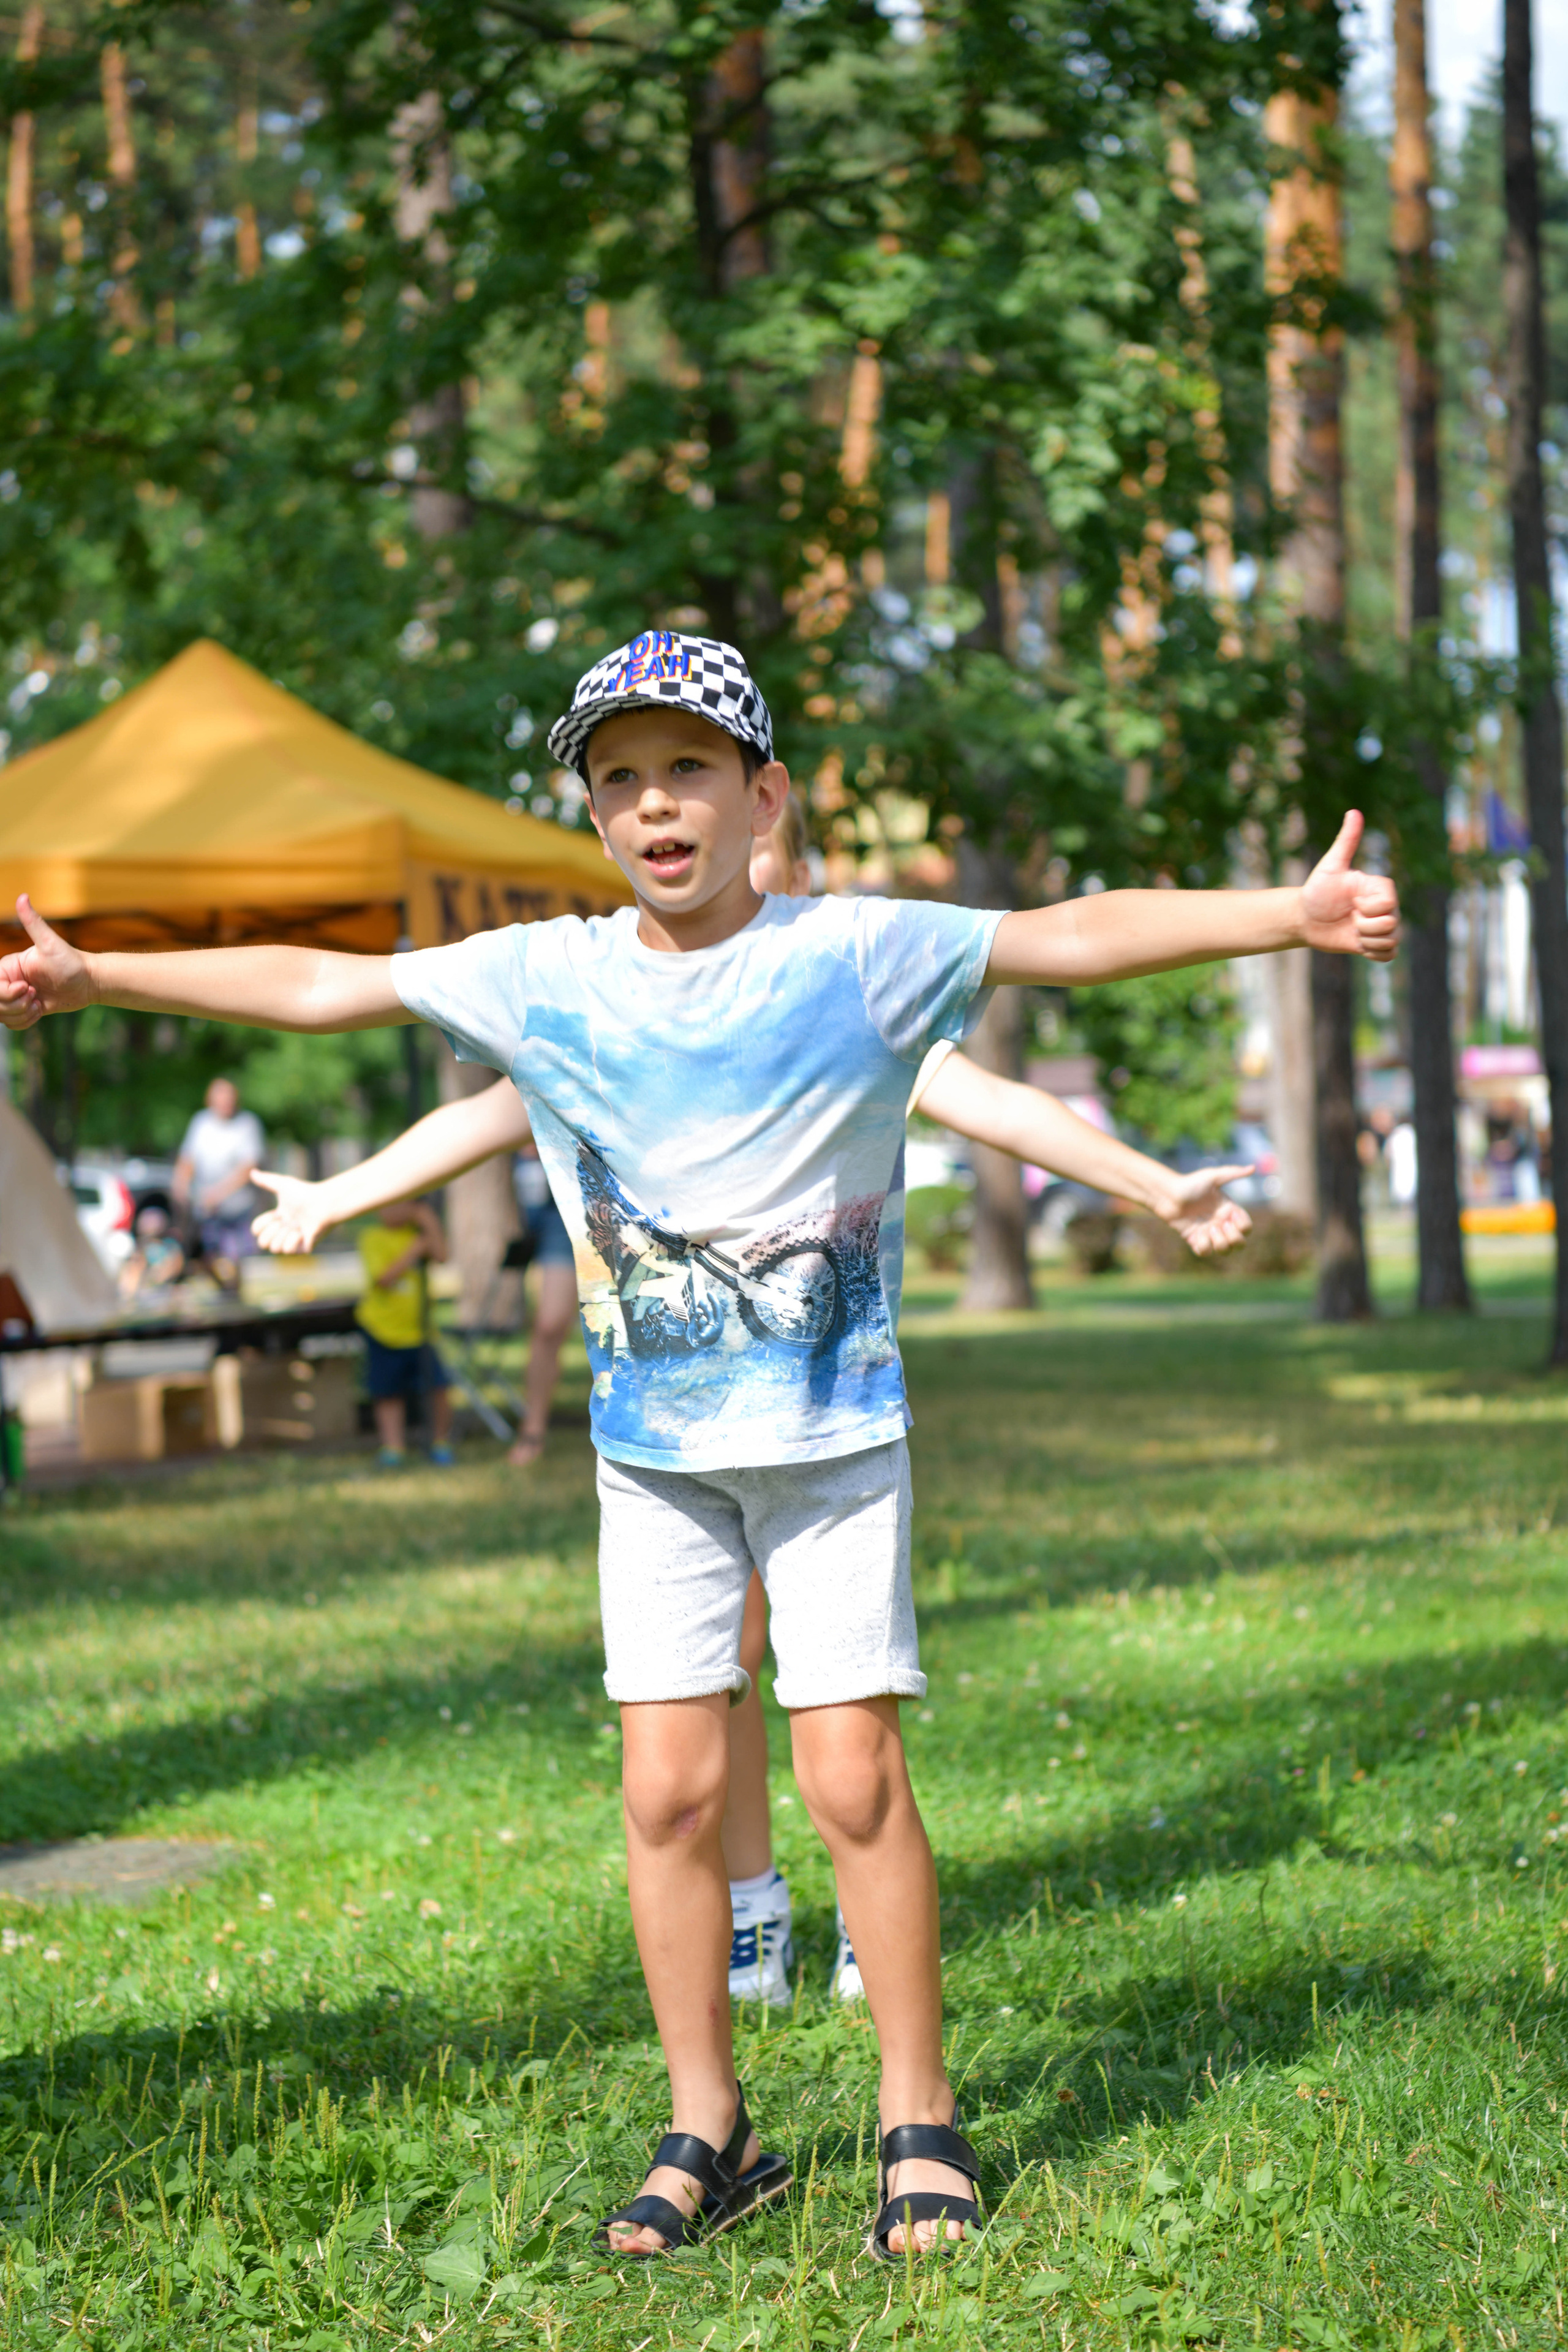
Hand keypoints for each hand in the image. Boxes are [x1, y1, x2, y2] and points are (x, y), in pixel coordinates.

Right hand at [0, 895, 92, 1028]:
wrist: (88, 981)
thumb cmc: (71, 960)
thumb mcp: (50, 943)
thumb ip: (33, 923)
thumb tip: (23, 897)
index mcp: (8, 967)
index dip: (6, 993)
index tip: (29, 988)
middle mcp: (9, 981)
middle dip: (15, 1005)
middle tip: (36, 996)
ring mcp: (17, 996)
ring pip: (2, 1016)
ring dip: (21, 1014)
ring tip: (38, 1002)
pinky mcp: (26, 1009)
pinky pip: (13, 1024)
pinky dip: (25, 1021)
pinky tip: (40, 1010)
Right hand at [250, 1170, 330, 1254]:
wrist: (323, 1202)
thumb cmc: (305, 1192)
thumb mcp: (282, 1185)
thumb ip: (265, 1181)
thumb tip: (252, 1172)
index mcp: (277, 1221)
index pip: (256, 1231)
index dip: (263, 1223)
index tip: (276, 1213)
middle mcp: (283, 1233)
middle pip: (262, 1244)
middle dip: (271, 1231)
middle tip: (283, 1222)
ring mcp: (293, 1242)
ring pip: (274, 1248)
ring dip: (284, 1234)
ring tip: (296, 1225)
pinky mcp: (303, 1248)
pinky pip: (288, 1250)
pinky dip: (294, 1239)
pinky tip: (303, 1231)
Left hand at [1160, 1165, 1254, 1257]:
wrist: (1167, 1194)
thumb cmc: (1189, 1184)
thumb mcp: (1212, 1176)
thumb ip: (1233, 1173)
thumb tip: (1253, 1168)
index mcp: (1229, 1211)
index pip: (1246, 1227)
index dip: (1243, 1226)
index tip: (1231, 1215)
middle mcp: (1221, 1224)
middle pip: (1240, 1244)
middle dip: (1234, 1238)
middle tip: (1221, 1225)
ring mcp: (1209, 1234)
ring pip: (1224, 1251)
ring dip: (1219, 1243)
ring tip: (1208, 1228)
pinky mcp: (1195, 1240)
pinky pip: (1205, 1252)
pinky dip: (1203, 1245)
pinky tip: (1196, 1233)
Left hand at [1299, 813, 1399, 960]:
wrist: (1305, 918)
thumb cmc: (1317, 890)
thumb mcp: (1331, 866)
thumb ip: (1346, 841)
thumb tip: (1354, 811)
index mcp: (1380, 888)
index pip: (1389, 903)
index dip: (1368, 908)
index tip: (1351, 903)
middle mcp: (1386, 906)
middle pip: (1391, 924)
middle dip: (1364, 926)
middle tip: (1349, 917)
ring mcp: (1382, 926)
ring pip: (1391, 940)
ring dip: (1366, 940)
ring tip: (1351, 929)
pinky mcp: (1376, 945)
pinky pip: (1388, 955)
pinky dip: (1372, 953)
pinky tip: (1356, 943)